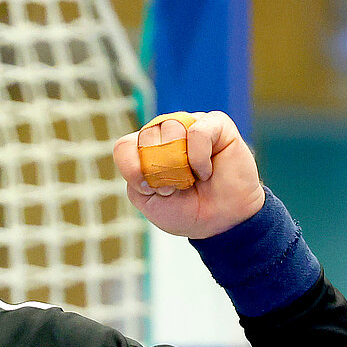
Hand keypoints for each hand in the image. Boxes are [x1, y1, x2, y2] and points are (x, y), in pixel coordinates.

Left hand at [112, 111, 266, 239]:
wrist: (221, 222)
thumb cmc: (186, 210)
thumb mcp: (149, 202)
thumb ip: (136, 177)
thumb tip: (146, 157)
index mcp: (145, 150)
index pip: (125, 147)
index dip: (133, 170)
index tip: (150, 190)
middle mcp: (166, 132)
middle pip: (146, 136)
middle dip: (159, 169)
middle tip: (174, 187)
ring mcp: (190, 125)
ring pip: (170, 127)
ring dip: (179, 163)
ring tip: (191, 179)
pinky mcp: (215, 124)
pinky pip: (198, 131)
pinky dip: (199, 157)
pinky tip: (207, 171)